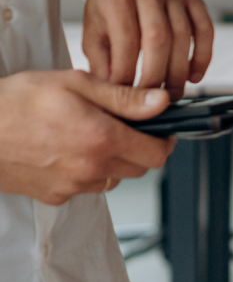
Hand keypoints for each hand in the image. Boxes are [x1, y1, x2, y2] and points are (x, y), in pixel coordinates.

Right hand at [0, 70, 174, 205]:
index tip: (161, 127)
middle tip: (125, 123)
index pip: (156, 154)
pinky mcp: (54, 197)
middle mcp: (89, 170)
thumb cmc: (19, 102)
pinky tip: (71, 147)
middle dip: (140, 147)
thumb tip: (161, 103)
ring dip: (115, 160)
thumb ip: (124, 98)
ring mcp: (71, 187)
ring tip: (93, 132)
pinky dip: (89, 170)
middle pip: (139, 168)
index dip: (165, 139)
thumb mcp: (77, 85)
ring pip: (113, 178)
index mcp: (101, 140)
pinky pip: (86, 186)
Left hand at [83, 0, 213, 101]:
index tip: (124, 99)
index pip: (126, 42)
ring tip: (171, 95)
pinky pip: (205, 29)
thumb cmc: (107, 10)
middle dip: (155, 77)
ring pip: (183, 37)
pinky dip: (203, 56)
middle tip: (150, 101)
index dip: (126, 75)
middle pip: (158, 40)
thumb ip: (101, 64)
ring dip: (178, 73)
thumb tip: (114, 97)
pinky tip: (194, 76)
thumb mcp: (93, 33)